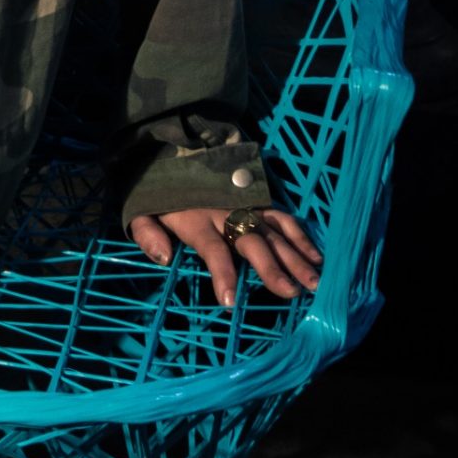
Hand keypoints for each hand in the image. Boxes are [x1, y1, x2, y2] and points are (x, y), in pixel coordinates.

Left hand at [128, 204, 322, 310]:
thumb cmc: (159, 197)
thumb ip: (148, 235)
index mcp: (196, 221)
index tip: (229, 301)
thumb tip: (163, 258)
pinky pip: (282, 217)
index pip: (213, 250)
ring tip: (313, 281)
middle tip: (291, 292)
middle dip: (272, 268)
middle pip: (252, 242)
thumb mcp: (142, 213)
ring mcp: (244, 207)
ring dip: (295, 255)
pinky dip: (300, 236)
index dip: (222, 274)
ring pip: (274, 231)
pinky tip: (316, 257)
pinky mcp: (256, 202)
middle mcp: (225, 214)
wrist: (172, 157)